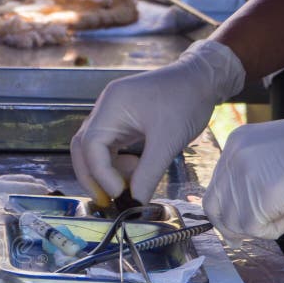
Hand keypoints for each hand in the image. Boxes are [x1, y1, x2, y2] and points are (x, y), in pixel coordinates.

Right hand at [70, 40, 244, 204]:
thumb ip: (148, 174)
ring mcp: (110, 114)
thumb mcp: (169, 141)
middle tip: (107, 200)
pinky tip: (133, 170)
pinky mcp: (119, 121)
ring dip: (103, 172)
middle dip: (92, 176)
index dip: (101, 174)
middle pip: (82, 148)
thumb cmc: (188, 101)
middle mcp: (104, 108)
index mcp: (111, 105)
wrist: (202, 78)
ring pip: (92, 150)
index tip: (119, 194)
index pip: (91, 146)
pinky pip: (107, 147)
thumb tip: (135, 204)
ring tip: (127, 184)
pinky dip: (114, 164)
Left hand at [203, 118, 283, 242]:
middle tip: (243, 239)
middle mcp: (234, 154)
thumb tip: (233, 229)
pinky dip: (275, 228)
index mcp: (239, 142)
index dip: (225, 212)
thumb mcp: (278, 162)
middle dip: (230, 226)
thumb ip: (255, 183)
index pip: (216, 187)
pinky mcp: (261, 192)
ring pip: (236, 221)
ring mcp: (244, 172)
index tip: (235, 229)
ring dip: (262, 225)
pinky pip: (256, 228)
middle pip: (215, 206)